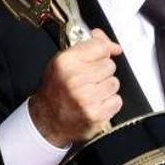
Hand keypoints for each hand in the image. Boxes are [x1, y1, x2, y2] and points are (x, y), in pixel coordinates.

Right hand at [29, 28, 123, 147]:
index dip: (102, 51)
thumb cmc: (56, 89)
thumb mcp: (65, 61)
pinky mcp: (95, 115)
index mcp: (65, 62)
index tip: (98, 56)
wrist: (47, 119)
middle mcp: (74, 79)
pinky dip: (109, 103)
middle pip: (109, 65)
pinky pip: (116, 101)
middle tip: (88, 79)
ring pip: (114, 83)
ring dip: (106, 88)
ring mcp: (85, 99)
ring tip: (91, 92)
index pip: (100, 46)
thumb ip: (88, 46)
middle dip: (102, 72)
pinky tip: (95, 104)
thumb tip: (112, 45)